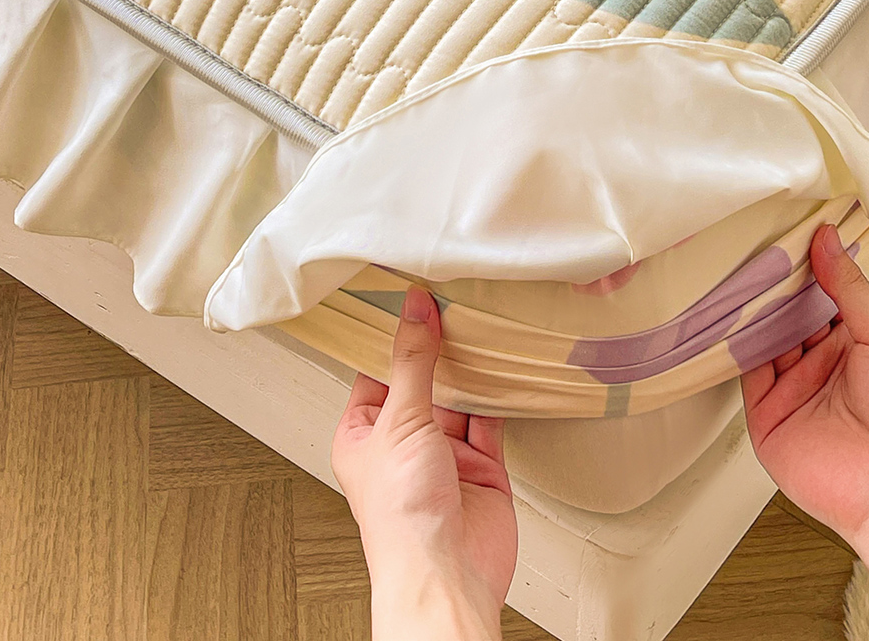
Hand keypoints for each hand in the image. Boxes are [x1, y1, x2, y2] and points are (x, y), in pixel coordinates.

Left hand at [332, 287, 516, 640]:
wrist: (445, 576)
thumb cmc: (400, 520)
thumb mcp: (399, 421)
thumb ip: (413, 361)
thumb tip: (414, 309)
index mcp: (363, 434)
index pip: (375, 371)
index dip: (391, 335)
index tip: (408, 293)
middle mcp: (402, 443)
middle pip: (422, 380)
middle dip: (437, 347)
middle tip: (452, 297)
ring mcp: (444, 455)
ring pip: (459, 396)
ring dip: (470, 368)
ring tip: (481, 321)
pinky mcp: (482, 466)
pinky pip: (491, 418)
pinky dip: (500, 393)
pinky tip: (505, 364)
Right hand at [744, 225, 868, 640]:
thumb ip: (850, 289)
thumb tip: (829, 243)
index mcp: (856, 346)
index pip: (825, 296)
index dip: (810, 268)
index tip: (794, 234)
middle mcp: (823, 367)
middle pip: (789, 315)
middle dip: (776, 286)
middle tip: (760, 247)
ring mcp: (793, 391)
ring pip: (764, 338)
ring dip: (754, 310)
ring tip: (741, 272)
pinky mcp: (767, 416)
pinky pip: (746, 372)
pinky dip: (737, 345)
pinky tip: (731, 317)